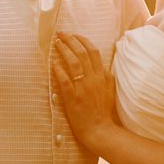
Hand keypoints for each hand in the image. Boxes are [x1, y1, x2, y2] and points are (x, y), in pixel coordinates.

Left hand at [53, 32, 117, 150]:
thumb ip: (106, 78)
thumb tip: (103, 68)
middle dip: (71, 41)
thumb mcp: (110, 91)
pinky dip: (59, 70)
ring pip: (74, 63)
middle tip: (62, 34)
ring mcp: (83, 87)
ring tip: (56, 43)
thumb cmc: (104, 112)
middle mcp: (94, 79)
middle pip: (83, 53)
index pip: (94, 52)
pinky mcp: (73, 97)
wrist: (100, 129)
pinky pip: (64, 80)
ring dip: (64, 50)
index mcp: (103, 76)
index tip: (75, 35)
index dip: (83, 41)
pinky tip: (53, 63)